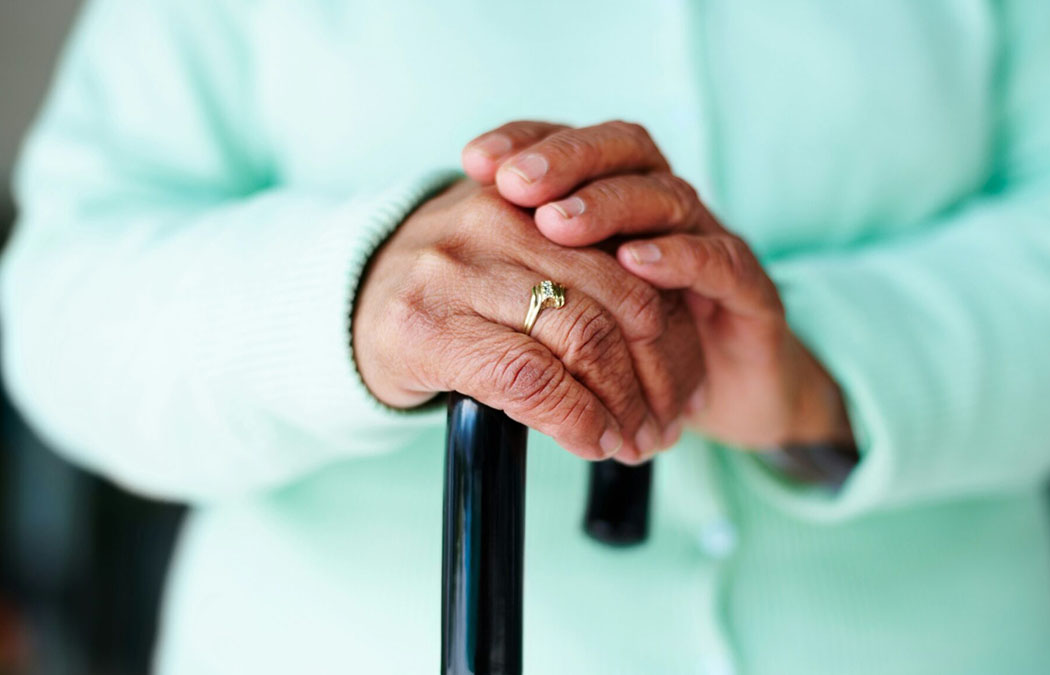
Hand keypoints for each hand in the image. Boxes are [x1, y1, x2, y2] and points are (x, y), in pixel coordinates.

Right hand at [353, 178, 702, 461]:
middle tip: (671, 425)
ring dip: (627, 406)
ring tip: (639, 442)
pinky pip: (531, 378)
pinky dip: (578, 419)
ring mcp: (458, 270)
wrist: (342, 309)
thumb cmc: (450, 294)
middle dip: (663, 375)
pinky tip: (594, 441)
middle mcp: (498, 220)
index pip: (637, 260)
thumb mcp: (516, 261)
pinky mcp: (427, 327)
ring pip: (585, 339)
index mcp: (534, 197)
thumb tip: (670, 346)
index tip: (691, 383)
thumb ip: (583, 276)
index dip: (678, 329)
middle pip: (624, 300)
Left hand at [461, 120, 851, 448]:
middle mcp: (666, 212)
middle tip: (516, 183)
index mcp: (622, 206)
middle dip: (568, 161)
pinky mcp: (750, 290)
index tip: (476, 160)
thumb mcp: (569, 322)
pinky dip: (680, 256)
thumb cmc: (637, 359)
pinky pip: (720, 260)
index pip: (577, 146)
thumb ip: (527, 291)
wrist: (732, 401)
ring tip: (559, 224)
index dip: (530, 142)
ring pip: (668, 196)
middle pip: (625, 153)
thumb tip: (446, 277)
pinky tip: (637, 262)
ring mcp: (711, 243)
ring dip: (612, 204)